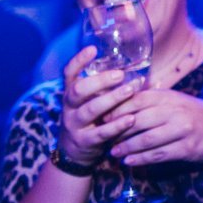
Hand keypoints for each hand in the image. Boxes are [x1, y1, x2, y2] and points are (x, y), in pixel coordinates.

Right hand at [56, 46, 139, 165]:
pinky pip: (100, 133)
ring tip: (130, 90)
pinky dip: (116, 126)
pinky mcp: (84, 142)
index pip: (68, 74)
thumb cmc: (89, 121)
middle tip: (120, 74)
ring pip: (90, 110)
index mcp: (70, 94)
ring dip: (111, 99)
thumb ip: (102, 89)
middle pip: (78, 90)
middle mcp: (69, 108)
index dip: (78, 61)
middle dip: (99, 81)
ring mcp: (75, 125)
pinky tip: (131, 119)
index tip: (93, 49)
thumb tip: (133, 68)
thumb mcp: (88, 103)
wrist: (74, 153)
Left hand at [101, 87, 202, 167]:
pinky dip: (141, 159)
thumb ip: (151, 100)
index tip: (100, 117)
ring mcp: (182, 130)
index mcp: (169, 97)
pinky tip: (128, 161)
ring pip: (146, 140)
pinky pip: (158, 154)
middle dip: (117, 130)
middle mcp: (175, 111)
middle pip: (138, 120)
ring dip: (126, 147)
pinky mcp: (186, 148)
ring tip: (112, 152)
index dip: (116, 109)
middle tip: (102, 137)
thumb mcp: (175, 101)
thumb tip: (119, 99)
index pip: (137, 100)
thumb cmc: (194, 115)